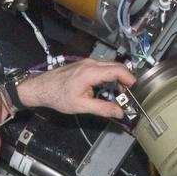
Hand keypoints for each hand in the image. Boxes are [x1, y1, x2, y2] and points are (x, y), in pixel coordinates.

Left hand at [16, 58, 135, 119]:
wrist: (41, 88)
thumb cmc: (58, 96)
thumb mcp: (81, 106)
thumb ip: (102, 108)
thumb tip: (119, 112)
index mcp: (91, 72)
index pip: (118, 70)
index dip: (130, 80)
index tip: (135, 91)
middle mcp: (91, 63)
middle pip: (117, 66)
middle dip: (127, 79)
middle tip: (130, 94)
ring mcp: (87, 62)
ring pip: (110, 65)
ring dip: (119, 77)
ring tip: (121, 92)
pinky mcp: (85, 65)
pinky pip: (103, 66)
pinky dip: (110, 75)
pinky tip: (109, 87)